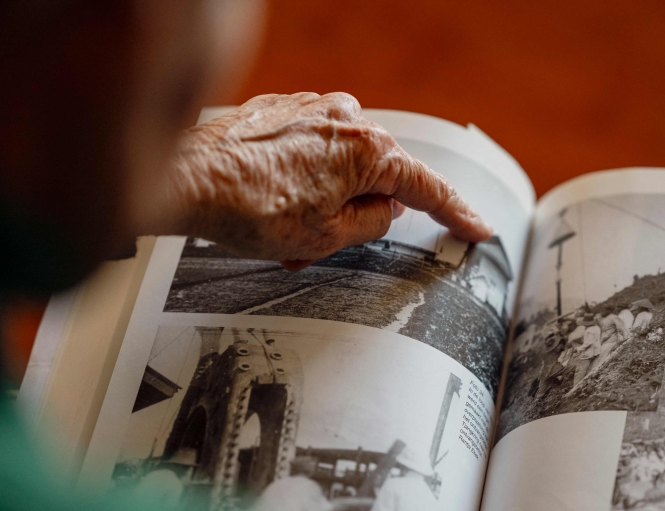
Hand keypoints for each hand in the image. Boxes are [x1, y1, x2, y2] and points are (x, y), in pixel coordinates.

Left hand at [168, 92, 492, 269]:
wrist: (187, 180)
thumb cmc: (252, 208)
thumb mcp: (329, 237)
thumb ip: (373, 222)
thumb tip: (384, 208)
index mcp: (369, 150)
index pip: (427, 188)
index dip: (455, 214)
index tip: (477, 228)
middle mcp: (345, 117)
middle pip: (376, 177)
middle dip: (357, 216)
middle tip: (326, 248)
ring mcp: (311, 109)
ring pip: (340, 168)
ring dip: (325, 204)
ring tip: (287, 237)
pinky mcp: (281, 111)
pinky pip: (311, 153)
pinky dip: (303, 184)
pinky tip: (274, 209)